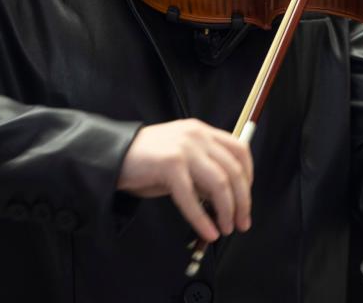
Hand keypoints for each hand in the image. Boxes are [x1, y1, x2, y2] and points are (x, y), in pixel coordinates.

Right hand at [117, 119, 252, 241]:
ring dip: (227, 211)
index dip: (248, 177)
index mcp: (202, 132)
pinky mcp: (170, 165)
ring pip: (219, 183)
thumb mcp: (183, 159)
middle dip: (242, 201)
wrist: (113, 156)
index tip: (246, 199)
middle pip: (234, 170)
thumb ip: (204, 171)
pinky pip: (192, 198)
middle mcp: (197, 136)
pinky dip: (203, 219)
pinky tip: (208, 231)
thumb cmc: (147, 161)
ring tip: (226, 228)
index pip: (239, 150)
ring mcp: (184, 149)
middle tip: (242, 222)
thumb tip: (227, 199)